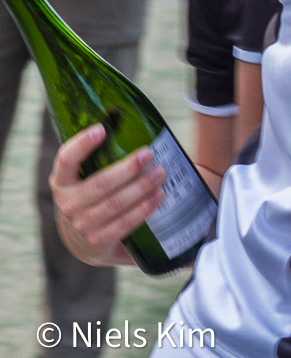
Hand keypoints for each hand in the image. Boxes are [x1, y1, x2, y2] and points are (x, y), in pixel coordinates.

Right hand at [49, 125, 164, 267]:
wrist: (84, 240)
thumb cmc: (93, 196)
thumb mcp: (87, 176)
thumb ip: (101, 154)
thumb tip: (128, 116)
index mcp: (62, 181)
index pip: (66, 160)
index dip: (81, 144)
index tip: (102, 129)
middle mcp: (68, 204)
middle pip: (99, 184)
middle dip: (127, 168)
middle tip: (149, 153)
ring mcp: (82, 226)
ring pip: (114, 204)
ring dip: (141, 188)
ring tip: (161, 173)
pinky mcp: (99, 242)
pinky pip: (124, 224)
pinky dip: (143, 209)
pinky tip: (158, 196)